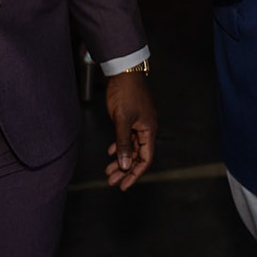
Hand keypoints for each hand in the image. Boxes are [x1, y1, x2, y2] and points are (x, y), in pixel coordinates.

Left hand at [104, 71, 156, 189]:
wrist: (124, 71)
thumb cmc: (126, 92)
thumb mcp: (122, 120)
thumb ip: (124, 143)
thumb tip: (125, 164)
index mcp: (148, 130)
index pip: (145, 159)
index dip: (134, 174)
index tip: (124, 185)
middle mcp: (146, 129)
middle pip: (137, 156)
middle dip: (125, 170)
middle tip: (112, 181)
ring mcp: (139, 124)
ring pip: (131, 148)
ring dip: (121, 160)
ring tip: (109, 171)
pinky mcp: (131, 118)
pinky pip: (127, 138)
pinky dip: (120, 146)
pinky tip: (111, 152)